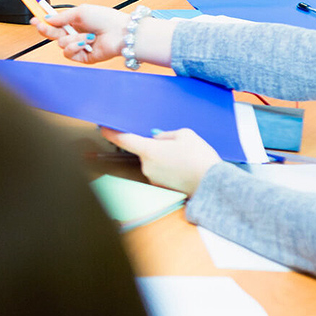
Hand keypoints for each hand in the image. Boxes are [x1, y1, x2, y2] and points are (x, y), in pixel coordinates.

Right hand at [32, 5, 178, 66]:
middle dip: (46, 30)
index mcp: (75, 22)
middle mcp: (75, 34)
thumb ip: (62, 17)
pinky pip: (68, 53)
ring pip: (60, 44)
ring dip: (72, 39)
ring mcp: (79, 46)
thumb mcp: (80, 12)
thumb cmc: (105, 19)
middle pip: (53, 34)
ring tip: (87, 36)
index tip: (34, 18)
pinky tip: (86, 43)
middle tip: (40, 25)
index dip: (44, 21)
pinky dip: (75, 47)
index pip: (55, 23)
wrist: (120, 33)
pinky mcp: (83, 57)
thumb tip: (48, 19)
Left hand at [101, 128, 221, 194]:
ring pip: (155, 162)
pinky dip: (170, 169)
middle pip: (145, 151)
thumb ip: (166, 135)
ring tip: (186, 159)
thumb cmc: (199, 159)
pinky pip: (162, 172)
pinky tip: (185, 168)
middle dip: (157, 147)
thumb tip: (158, 139)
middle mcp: (146, 166)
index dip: (111, 132)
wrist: (213, 185)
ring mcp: (154, 179)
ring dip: (165, 158)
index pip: (123, 140)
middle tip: (178, 146)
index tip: (103, 127)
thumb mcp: (185, 135)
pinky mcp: (162, 187)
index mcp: (149, 151)